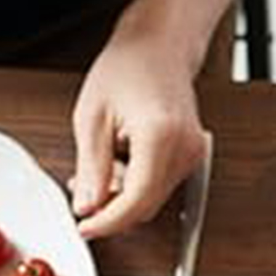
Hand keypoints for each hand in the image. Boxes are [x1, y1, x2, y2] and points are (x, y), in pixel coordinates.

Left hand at [70, 12, 209, 240]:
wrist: (159, 47)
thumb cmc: (128, 69)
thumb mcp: (92, 117)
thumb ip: (91, 169)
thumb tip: (88, 208)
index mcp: (161, 136)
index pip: (137, 200)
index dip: (108, 221)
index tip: (85, 228)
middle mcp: (186, 148)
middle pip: (147, 205)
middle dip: (112, 208)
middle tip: (81, 194)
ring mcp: (194, 153)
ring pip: (153, 198)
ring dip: (123, 195)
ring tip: (99, 166)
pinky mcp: (193, 155)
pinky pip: (161, 184)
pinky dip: (136, 183)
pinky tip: (120, 162)